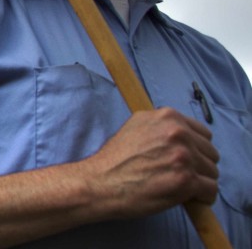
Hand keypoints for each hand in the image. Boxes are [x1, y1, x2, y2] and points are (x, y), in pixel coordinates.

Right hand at [81, 107, 218, 218]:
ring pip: (212, 172)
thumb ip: (161, 126)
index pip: (203, 133)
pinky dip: (202, 197)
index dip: (195, 148)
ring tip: (180, 186)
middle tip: (180, 174)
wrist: (101, 182)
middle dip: (199, 165)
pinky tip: (188, 198)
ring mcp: (183, 156)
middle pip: (210, 153)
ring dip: (200, 181)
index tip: (185, 159)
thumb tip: (183, 134)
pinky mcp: (186, 180)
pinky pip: (210, 190)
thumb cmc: (116, 159)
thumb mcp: (136, 126)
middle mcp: (178, 132)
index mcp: (167, 117)